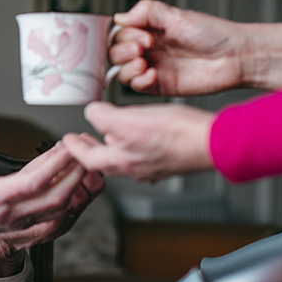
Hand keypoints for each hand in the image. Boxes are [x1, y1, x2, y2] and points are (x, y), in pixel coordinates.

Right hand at [0, 117, 101, 271]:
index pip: (33, 183)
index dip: (54, 164)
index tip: (68, 146)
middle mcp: (10, 213)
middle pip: (55, 197)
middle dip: (75, 173)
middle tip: (85, 150)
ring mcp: (18, 221)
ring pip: (58, 207)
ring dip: (75, 185)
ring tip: (82, 160)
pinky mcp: (22, 223)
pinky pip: (52, 211)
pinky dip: (67, 195)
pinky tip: (69, 177)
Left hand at [62, 101, 214, 181]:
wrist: (215, 143)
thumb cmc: (176, 134)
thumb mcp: (129, 119)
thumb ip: (103, 117)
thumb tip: (91, 113)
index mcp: (120, 161)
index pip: (86, 158)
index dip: (74, 148)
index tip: (66, 141)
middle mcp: (135, 168)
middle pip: (104, 160)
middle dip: (91, 148)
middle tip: (83, 139)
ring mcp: (153, 166)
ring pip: (124, 157)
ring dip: (112, 144)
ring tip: (109, 133)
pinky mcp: (169, 160)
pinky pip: (143, 153)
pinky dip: (133, 142)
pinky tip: (140, 133)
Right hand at [109, 0, 281, 95]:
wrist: (235, 57)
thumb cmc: (213, 34)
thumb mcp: (177, 15)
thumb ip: (146, 11)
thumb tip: (119, 17)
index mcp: (149, 30)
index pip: (120, 33)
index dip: (125, 35)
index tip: (144, 35)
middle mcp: (148, 49)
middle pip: (116, 53)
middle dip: (124, 51)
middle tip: (145, 48)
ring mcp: (152, 67)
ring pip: (121, 71)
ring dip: (126, 67)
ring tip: (143, 62)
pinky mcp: (159, 86)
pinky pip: (136, 87)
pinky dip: (138, 81)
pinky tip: (152, 74)